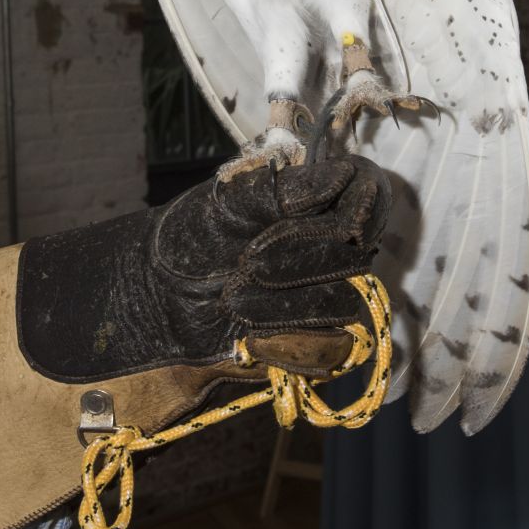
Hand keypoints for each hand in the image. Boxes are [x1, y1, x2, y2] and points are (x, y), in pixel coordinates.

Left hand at [18, 156, 390, 381]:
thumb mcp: (225, 202)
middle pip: (356, 252)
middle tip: (247, 260)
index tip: (299, 210)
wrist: (157, 296)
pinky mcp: (314, 342)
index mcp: (320, 200)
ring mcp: (328, 295)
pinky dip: (287, 342)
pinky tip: (249, 337)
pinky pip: (329, 350)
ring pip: (343, 303)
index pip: (370, 193)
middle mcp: (333, 247)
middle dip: (301, 257)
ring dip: (286, 303)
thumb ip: (280, 189)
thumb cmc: (193, 237)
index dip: (355, 204)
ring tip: (232, 297)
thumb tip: (336, 179)